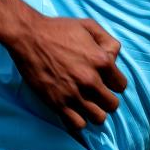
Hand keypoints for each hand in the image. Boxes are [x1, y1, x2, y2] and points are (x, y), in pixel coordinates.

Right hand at [5, 14, 125, 130]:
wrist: (28, 36)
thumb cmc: (58, 29)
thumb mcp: (89, 26)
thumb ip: (108, 40)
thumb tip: (115, 57)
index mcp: (101, 60)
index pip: (121, 86)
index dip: (114, 83)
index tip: (105, 81)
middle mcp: (90, 80)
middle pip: (112, 105)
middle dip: (107, 99)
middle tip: (97, 94)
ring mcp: (74, 94)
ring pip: (98, 118)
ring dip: (95, 112)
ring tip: (87, 104)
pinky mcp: (57, 103)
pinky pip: (77, 124)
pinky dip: (79, 120)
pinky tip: (74, 111)